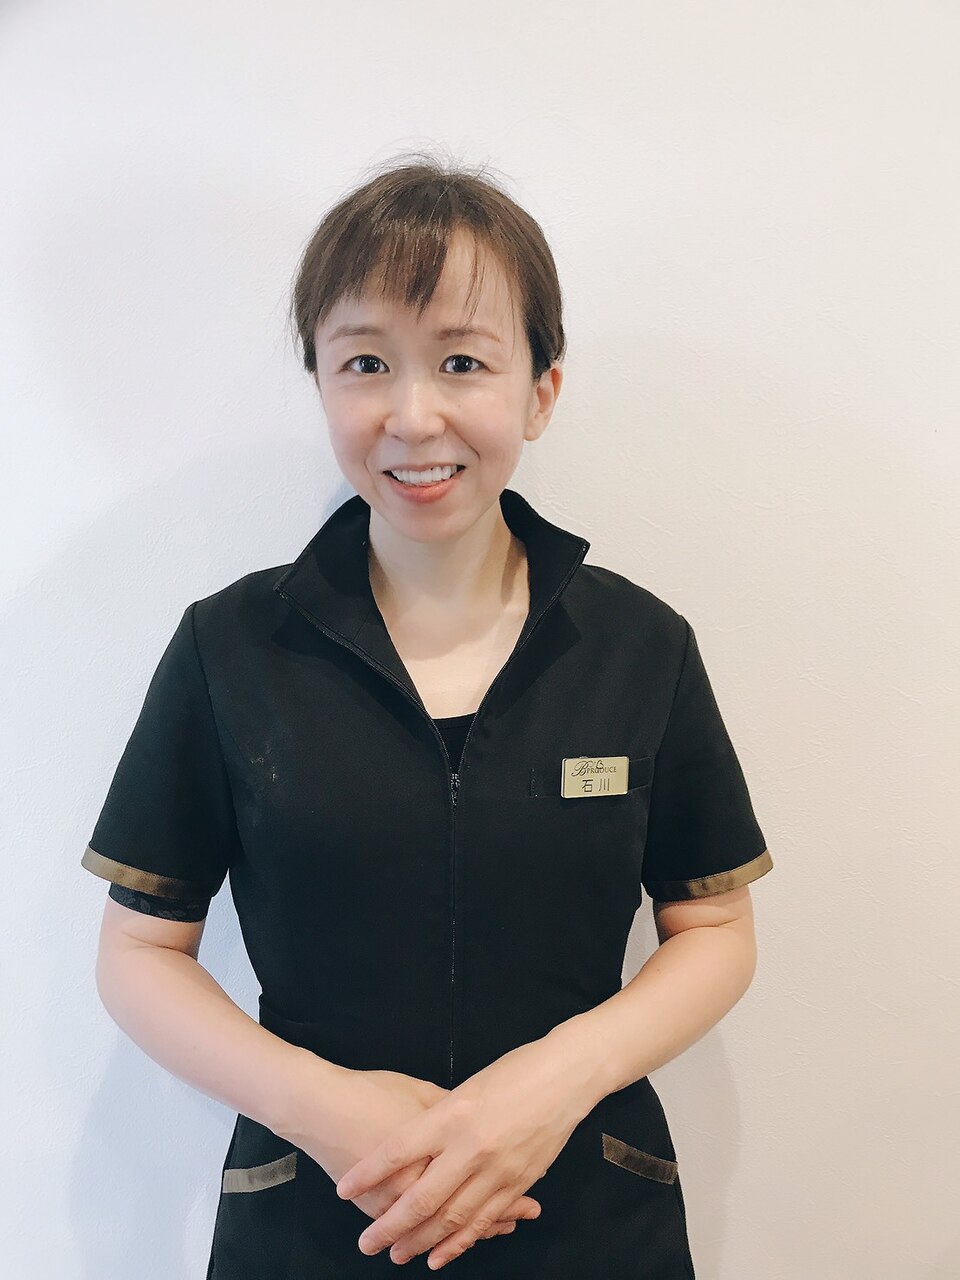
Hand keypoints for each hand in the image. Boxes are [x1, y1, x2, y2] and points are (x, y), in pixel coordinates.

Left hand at [334, 1036, 588, 1269]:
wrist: (565, 1075)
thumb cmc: (514, 1070)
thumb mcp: (466, 1086)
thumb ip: (438, 1117)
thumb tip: (411, 1143)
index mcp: (452, 1114)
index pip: (398, 1150)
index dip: (369, 1173)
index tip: (345, 1189)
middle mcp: (472, 1146)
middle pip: (421, 1197)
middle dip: (390, 1225)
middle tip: (368, 1243)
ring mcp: (497, 1170)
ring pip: (451, 1218)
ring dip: (422, 1242)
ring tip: (397, 1254)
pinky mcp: (518, 1183)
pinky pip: (484, 1221)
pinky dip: (461, 1242)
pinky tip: (441, 1255)